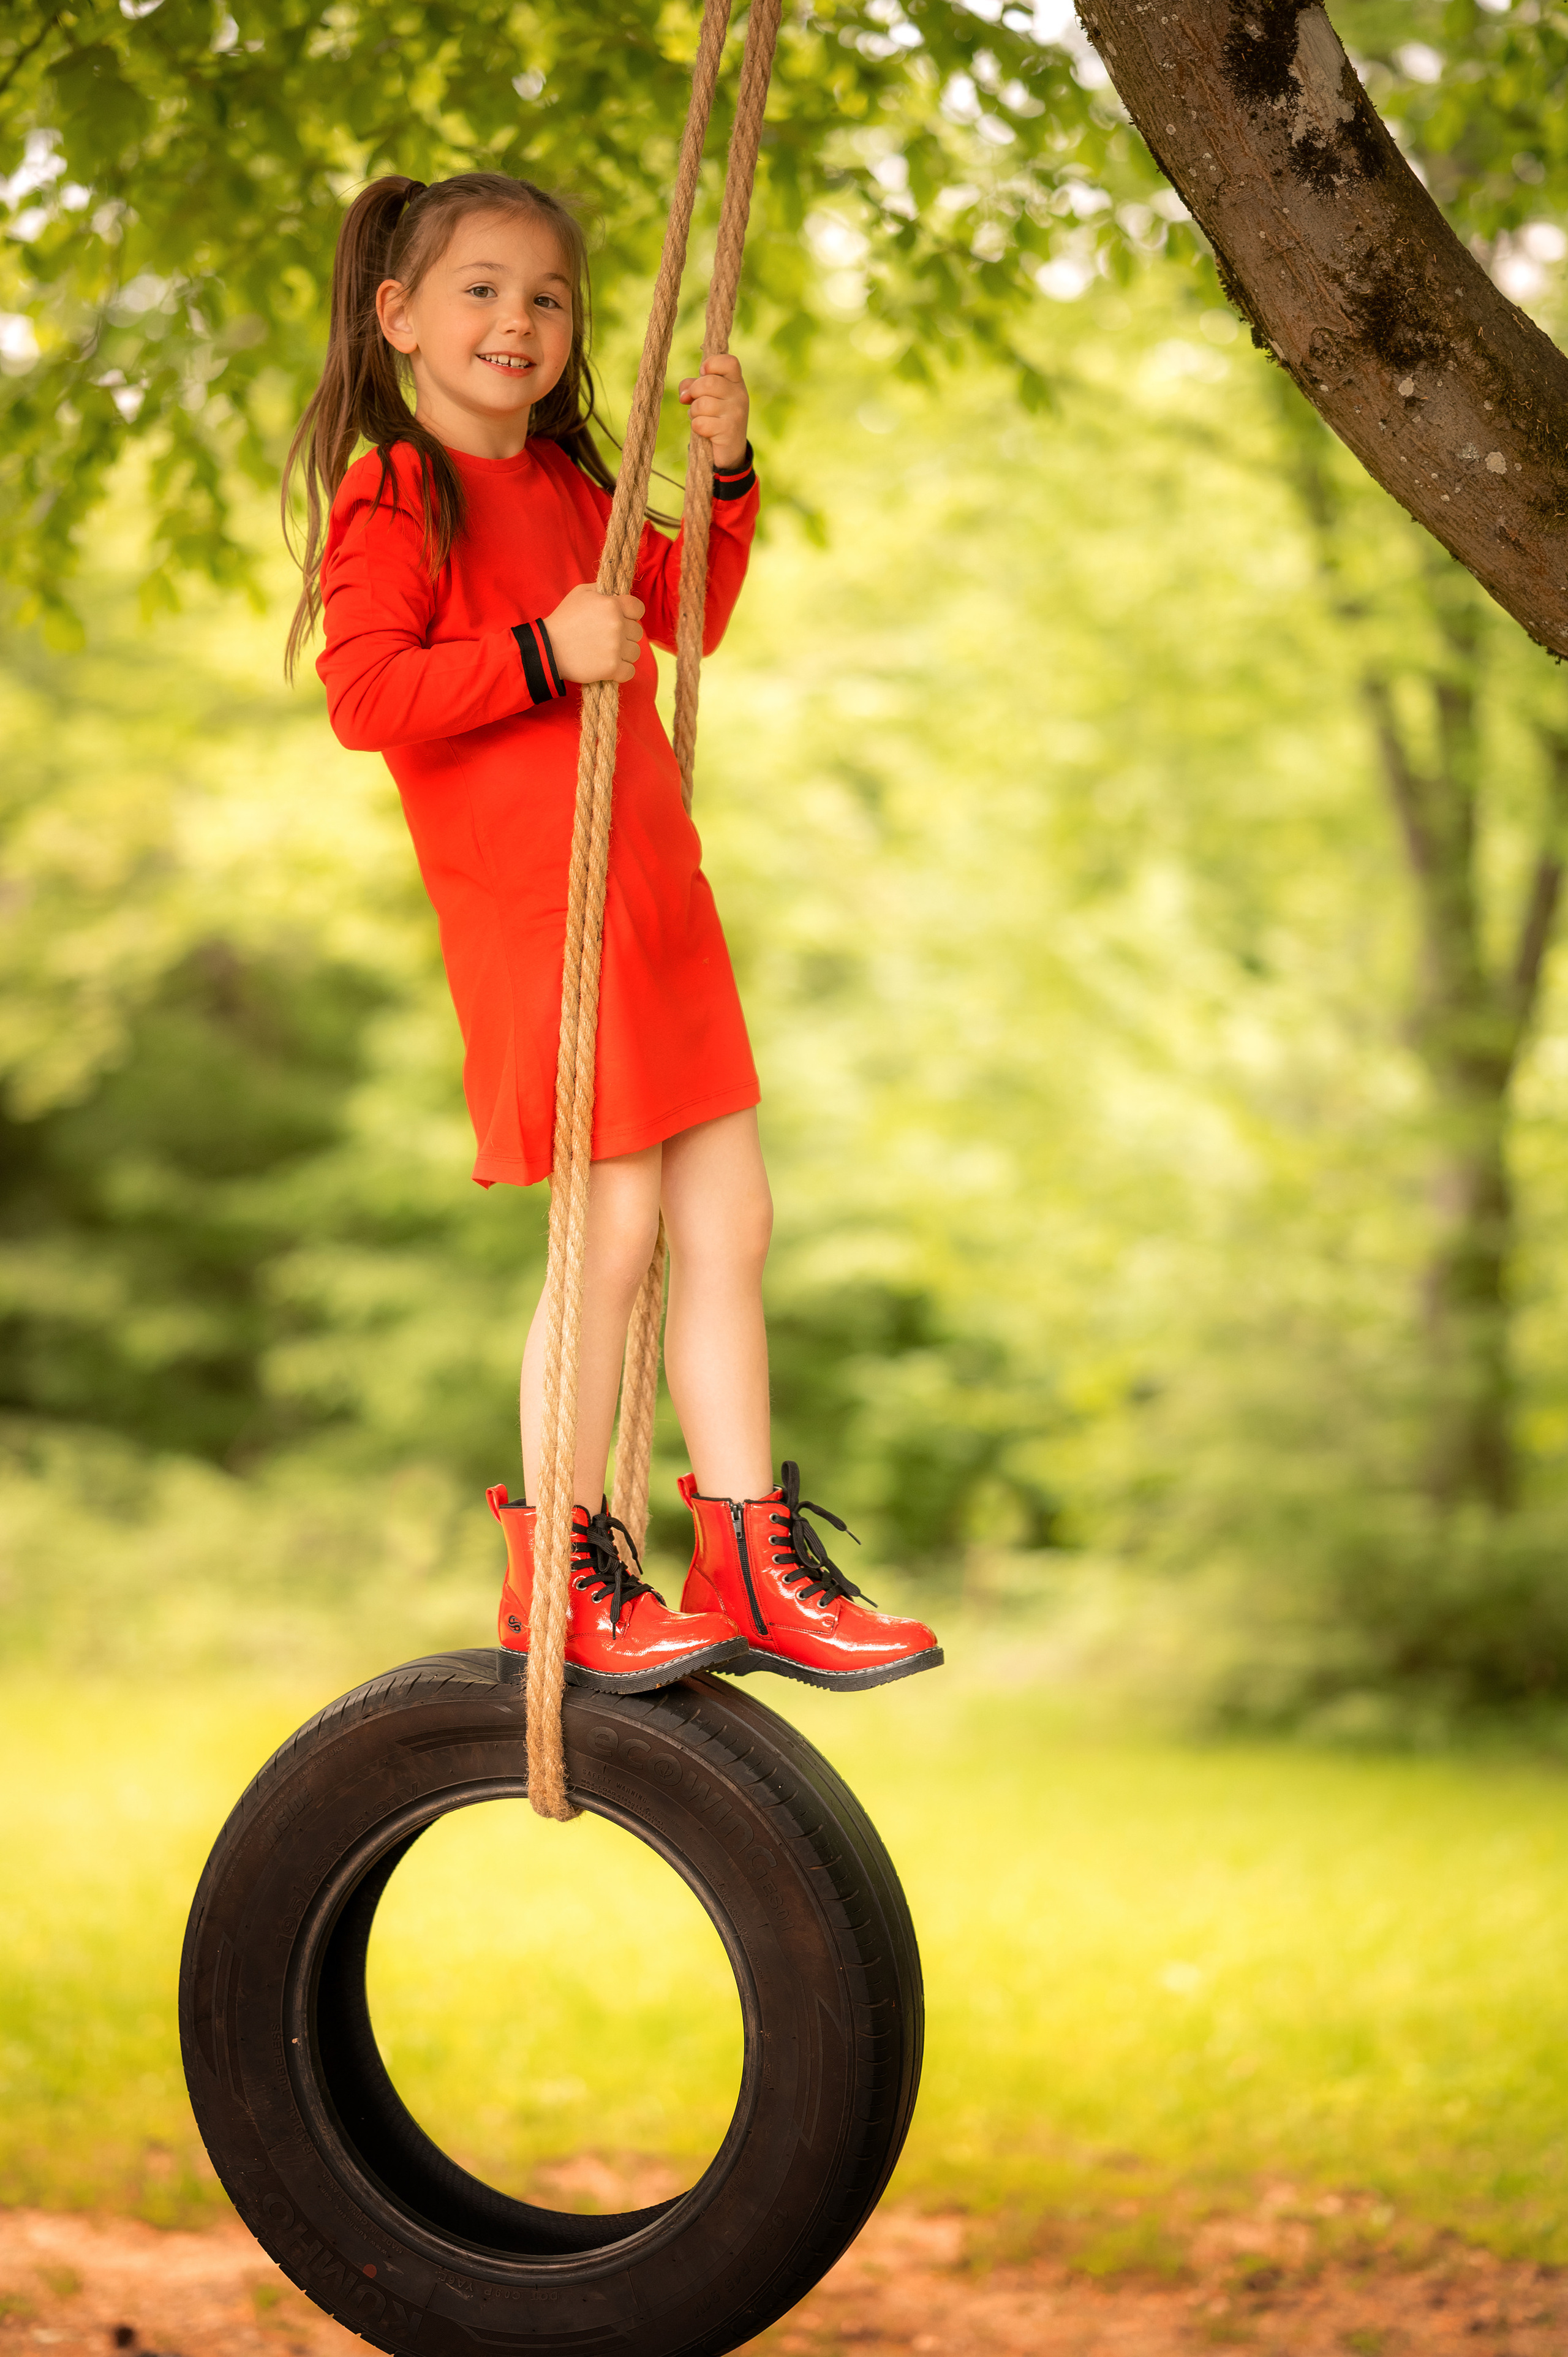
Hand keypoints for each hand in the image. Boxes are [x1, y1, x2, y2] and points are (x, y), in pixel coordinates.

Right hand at [544, 584, 644, 683]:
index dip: (631, 614)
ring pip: (635, 652)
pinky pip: (630, 671)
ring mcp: (615, 647)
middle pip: (637, 632)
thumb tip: (618, 593)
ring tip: (606, 652)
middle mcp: (617, 624)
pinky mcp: (612, 667)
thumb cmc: (564, 619)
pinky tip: (609, 666)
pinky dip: (622, 671)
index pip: (639, 608)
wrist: (548, 648)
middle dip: (625, 635)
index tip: (622, 619)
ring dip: (624, 653)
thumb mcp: (581, 593)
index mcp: (612, 604)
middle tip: (607, 638)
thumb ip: (603, 590)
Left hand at [678, 352, 749, 470]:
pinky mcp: (728, 430)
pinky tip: (705, 431)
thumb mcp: (707, 397)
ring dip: (694, 412)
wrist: (730, 451)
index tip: (703, 373)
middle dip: (694, 392)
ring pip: (702, 404)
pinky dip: (697, 427)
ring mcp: (736, 413)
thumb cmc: (716, 418)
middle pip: (708, 382)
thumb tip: (684, 394)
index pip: (729, 361)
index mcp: (736, 383)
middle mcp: (740, 395)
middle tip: (693, 401)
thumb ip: (693, 386)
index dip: (711, 364)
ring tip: (700, 417)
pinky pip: (700, 423)